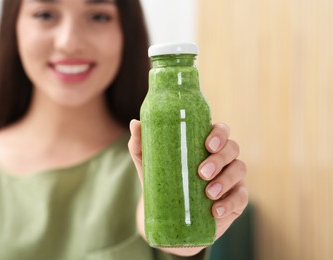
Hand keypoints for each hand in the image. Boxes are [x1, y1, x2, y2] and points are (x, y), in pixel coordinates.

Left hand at [128, 120, 247, 256]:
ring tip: (208, 193)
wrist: (169, 216)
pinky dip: (230, 203)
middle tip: (202, 172)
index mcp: (206, 144)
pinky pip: (241, 197)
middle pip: (232, 148)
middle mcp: (223, 158)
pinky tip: (216, 210)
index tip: (207, 144)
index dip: (219, 134)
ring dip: (226, 180)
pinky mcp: (236, 199)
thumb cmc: (163, 182)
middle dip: (219, 158)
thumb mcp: (150, 164)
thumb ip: (141, 144)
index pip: (221, 130)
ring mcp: (232, 178)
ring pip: (240, 169)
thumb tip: (135, 123)